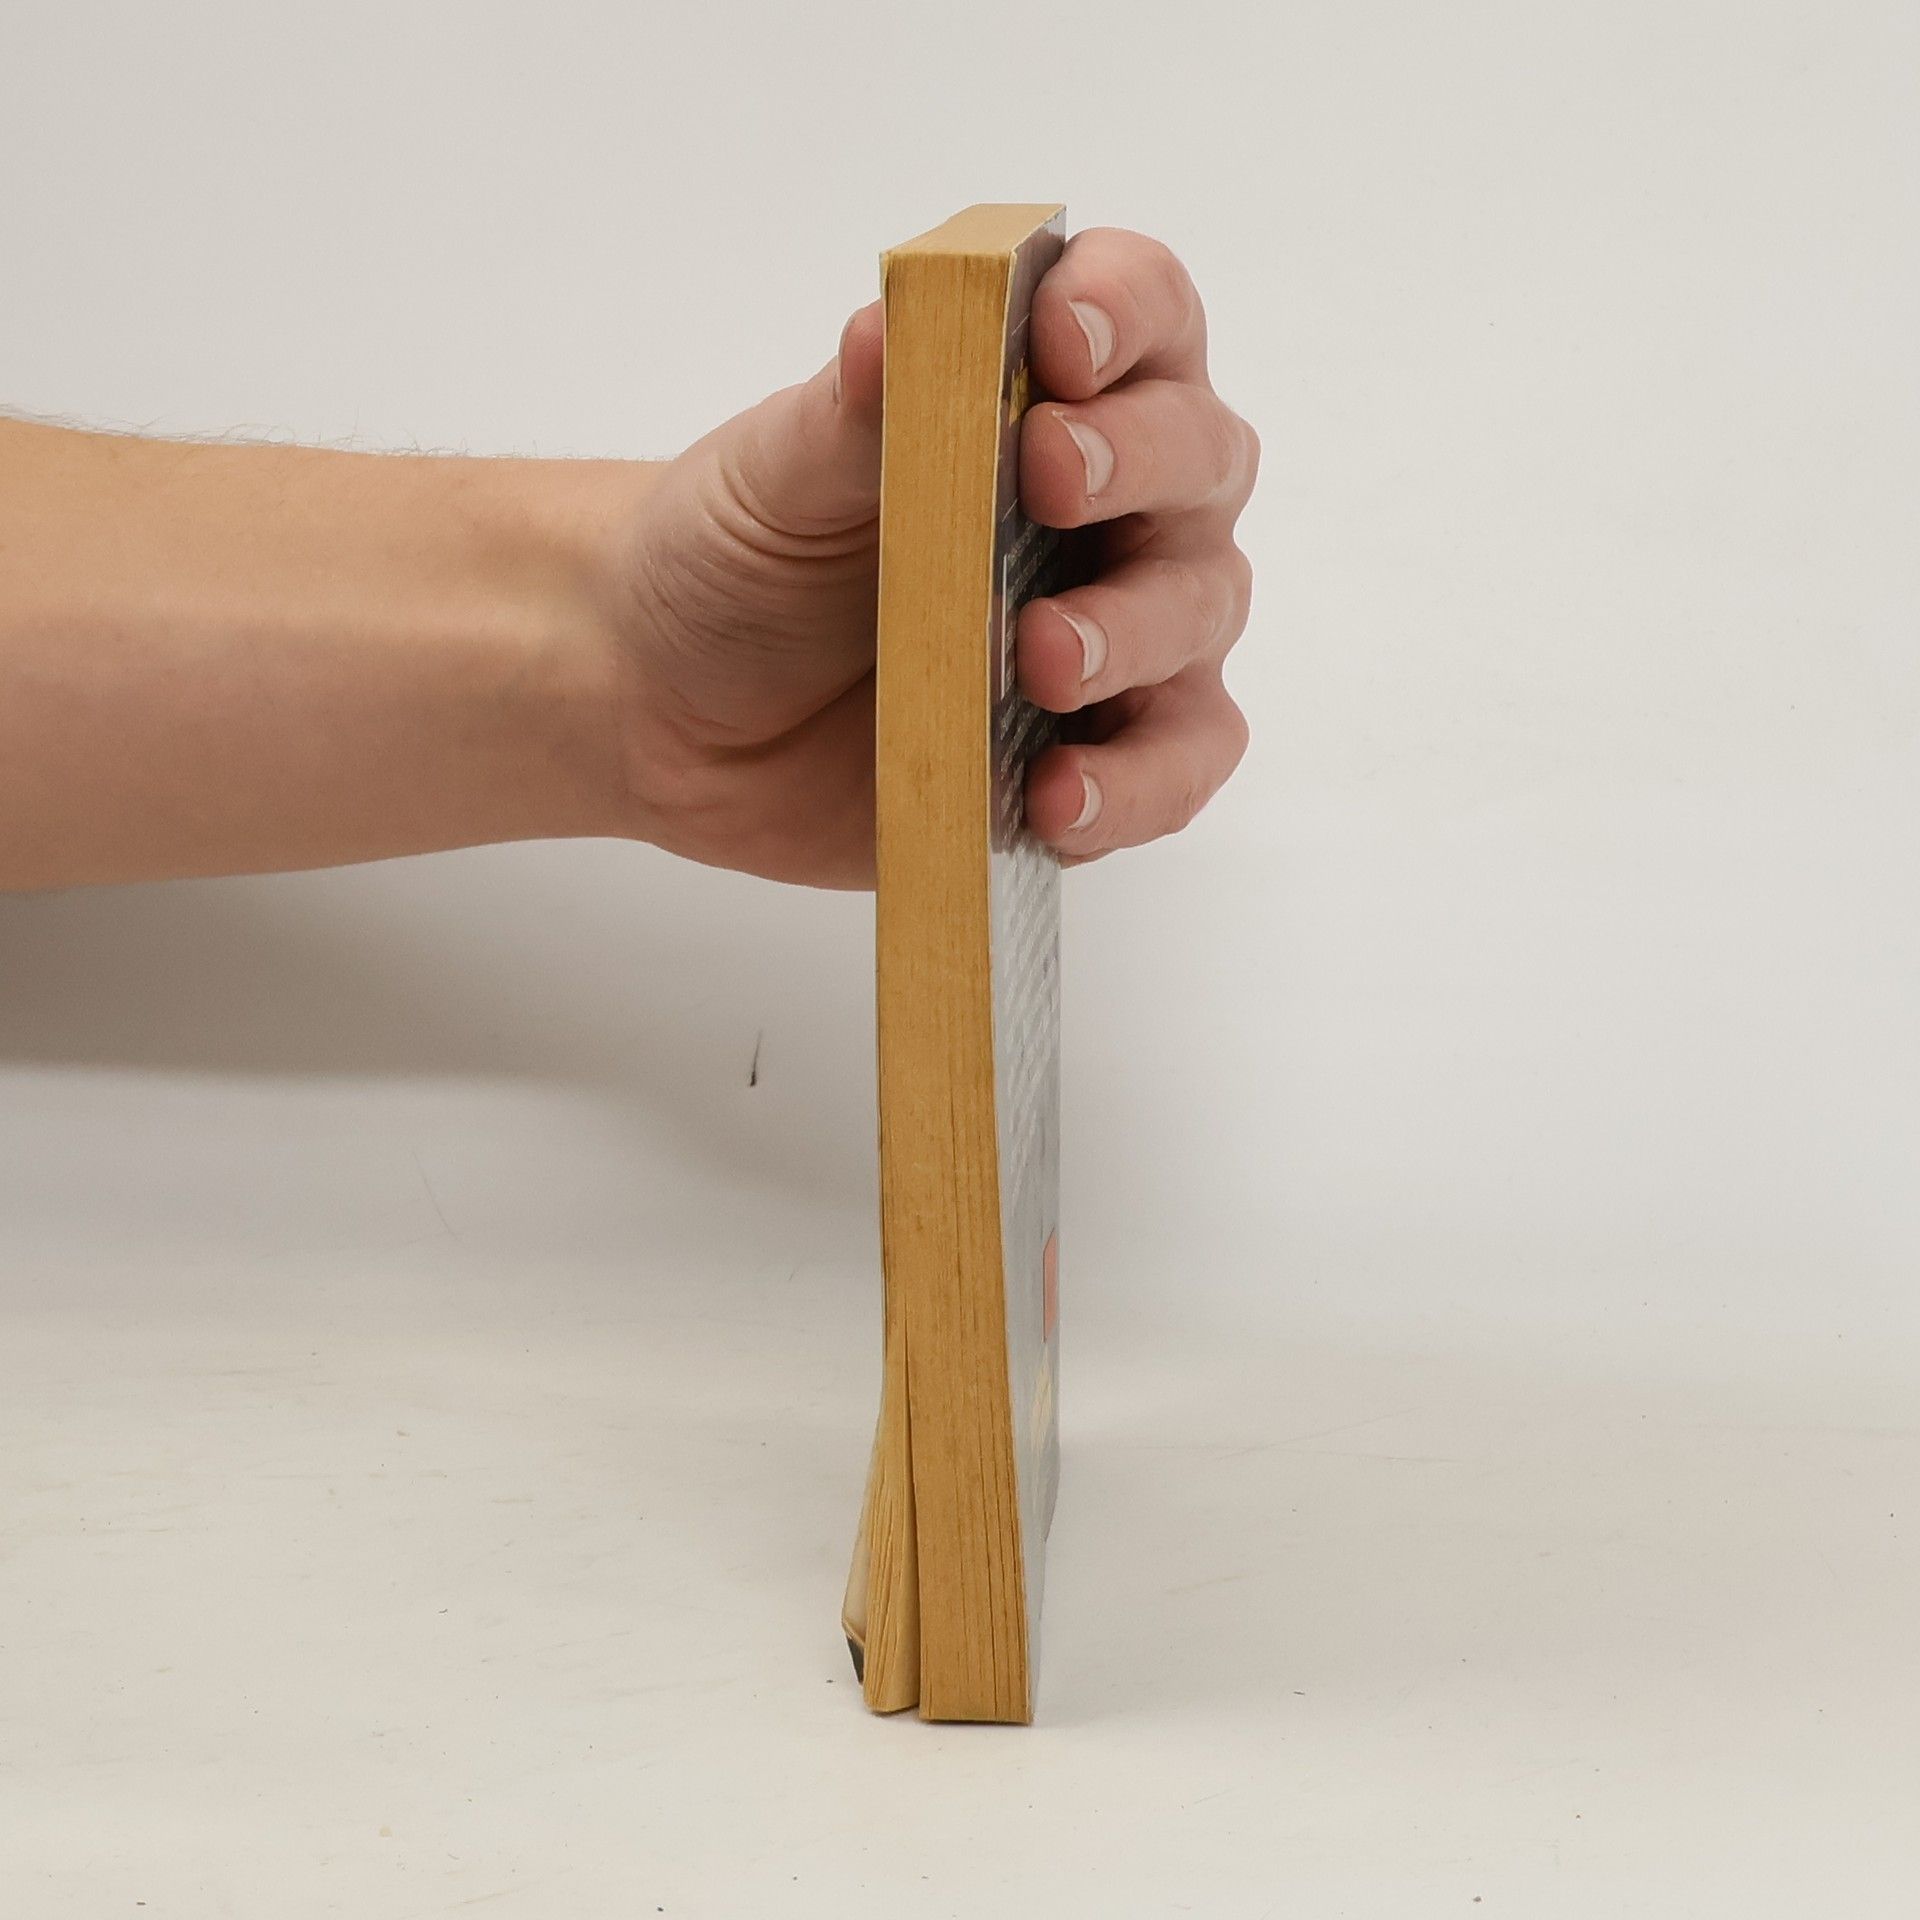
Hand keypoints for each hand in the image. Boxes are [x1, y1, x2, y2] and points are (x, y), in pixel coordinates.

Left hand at [610, 228, 1258, 888]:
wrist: (678, 707)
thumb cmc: (744, 557)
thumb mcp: (772, 478)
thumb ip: (847, 416)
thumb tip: (889, 330)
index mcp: (1052, 388)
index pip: (1140, 307)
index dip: (1123, 308)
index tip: (1060, 339)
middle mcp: (1119, 501)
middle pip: (1199, 455)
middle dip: (1139, 462)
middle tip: (1051, 482)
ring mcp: (1124, 631)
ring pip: (1198, 613)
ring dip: (1134, 631)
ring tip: (1043, 661)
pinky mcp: (1105, 754)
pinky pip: (1175, 767)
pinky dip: (1136, 784)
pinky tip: (1061, 795)